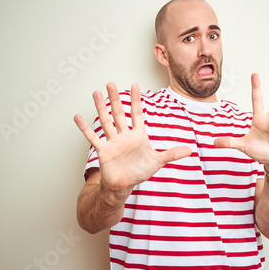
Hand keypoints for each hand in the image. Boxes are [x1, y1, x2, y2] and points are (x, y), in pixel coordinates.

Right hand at [74, 83, 191, 193]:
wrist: (124, 185)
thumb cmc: (139, 172)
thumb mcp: (158, 161)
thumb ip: (172, 154)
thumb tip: (190, 150)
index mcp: (138, 135)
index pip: (137, 113)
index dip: (136, 100)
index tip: (135, 85)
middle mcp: (124, 135)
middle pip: (119, 113)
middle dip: (115, 98)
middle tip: (110, 83)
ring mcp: (113, 142)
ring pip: (106, 121)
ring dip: (101, 107)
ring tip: (95, 93)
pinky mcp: (103, 150)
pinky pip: (93, 137)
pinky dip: (85, 128)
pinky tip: (78, 117)